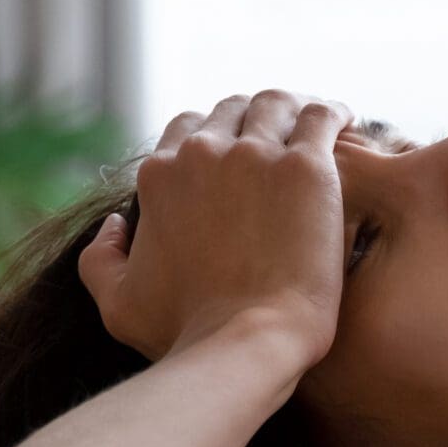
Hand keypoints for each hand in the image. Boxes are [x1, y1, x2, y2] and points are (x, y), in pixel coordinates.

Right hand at [78, 88, 354, 364]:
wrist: (246, 343)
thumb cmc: (187, 334)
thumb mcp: (118, 303)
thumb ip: (100, 259)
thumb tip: (116, 223)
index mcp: (160, 176)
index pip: (186, 130)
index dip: (214, 138)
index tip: (238, 154)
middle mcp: (201, 153)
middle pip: (232, 109)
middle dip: (255, 118)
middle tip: (283, 139)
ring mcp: (254, 155)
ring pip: (276, 103)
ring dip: (294, 109)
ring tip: (316, 125)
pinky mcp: (305, 168)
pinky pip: (321, 116)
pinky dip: (333, 113)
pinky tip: (347, 121)